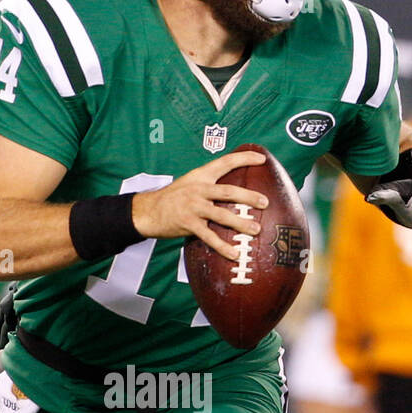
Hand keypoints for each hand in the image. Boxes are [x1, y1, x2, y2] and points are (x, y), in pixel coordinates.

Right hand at [132, 150, 266, 262]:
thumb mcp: (189, 183)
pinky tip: (234, 254)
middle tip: (265, 202)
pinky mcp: (188, 224)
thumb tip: (233, 189)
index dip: (243, 158)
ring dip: (240, 223)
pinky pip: (209, 237)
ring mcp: (193, 207)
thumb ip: (208, 184)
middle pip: (228, 191)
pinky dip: (222, 246)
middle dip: (248, 196)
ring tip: (256, 230)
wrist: (146, 211)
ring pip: (221, 214)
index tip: (261, 158)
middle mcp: (198, 189)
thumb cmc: (172, 199)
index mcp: (200, 177)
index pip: (224, 163)